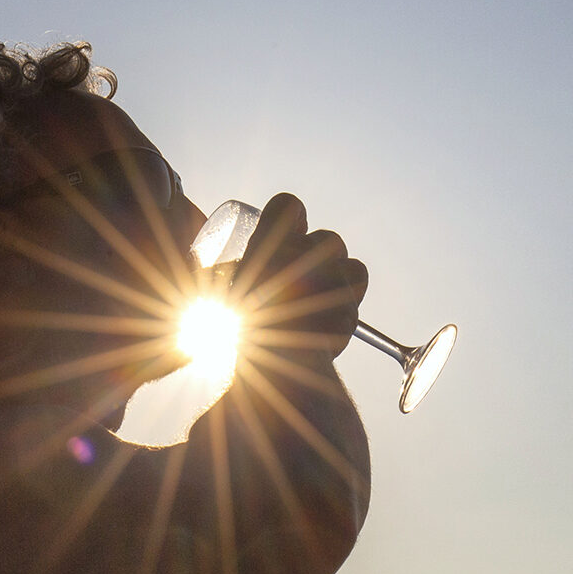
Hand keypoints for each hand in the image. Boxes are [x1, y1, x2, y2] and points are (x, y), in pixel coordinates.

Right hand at [237, 193, 368, 361]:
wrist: (272, 368)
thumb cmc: (239, 332)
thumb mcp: (223, 296)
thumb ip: (224, 277)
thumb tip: (214, 270)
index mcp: (269, 244)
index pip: (289, 205)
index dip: (291, 217)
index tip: (290, 231)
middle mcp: (303, 253)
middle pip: (328, 239)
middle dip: (322, 257)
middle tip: (304, 279)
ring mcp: (331, 277)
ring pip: (350, 263)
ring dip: (341, 277)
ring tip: (323, 300)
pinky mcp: (349, 305)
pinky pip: (358, 290)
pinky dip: (350, 302)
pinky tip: (334, 316)